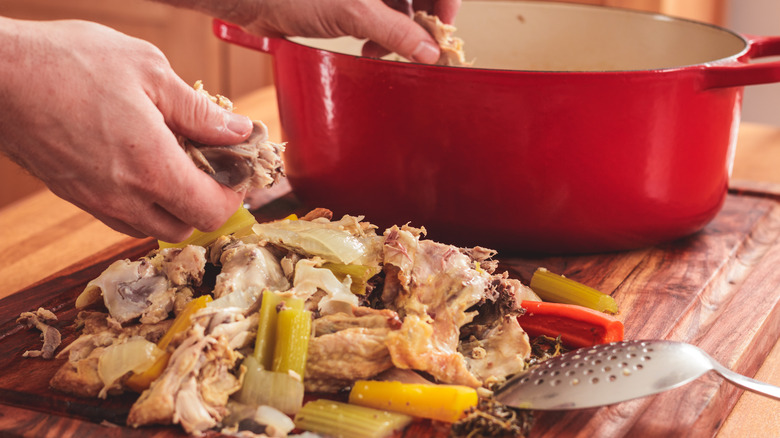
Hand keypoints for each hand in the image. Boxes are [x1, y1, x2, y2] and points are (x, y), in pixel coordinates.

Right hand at [0, 18, 252, 241]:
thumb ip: (201, 111)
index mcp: (151, 168)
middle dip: (208, 200)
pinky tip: (142, 162)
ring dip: (176, 204)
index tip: (236, 165)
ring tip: (176, 160)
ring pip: (154, 227)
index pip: (212, 212)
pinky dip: (145, 202)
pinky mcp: (76, 196)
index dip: (234, 193)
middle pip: (187, 227)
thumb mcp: (150, 72)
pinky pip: (124, 216)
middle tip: (211, 162)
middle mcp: (124, 197)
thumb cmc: (69, 63)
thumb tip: (239, 131)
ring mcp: (96, 202)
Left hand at [172, 0, 460, 63]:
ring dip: (401, 33)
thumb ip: (397, 31)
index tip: (443, 32)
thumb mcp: (354, 12)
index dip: (446, 4)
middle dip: (421, 22)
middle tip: (417, 50)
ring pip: (400, 8)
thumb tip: (430, 51)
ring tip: (386, 52)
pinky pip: (380, 17)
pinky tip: (372, 49)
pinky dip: (382, 34)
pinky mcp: (349, 2)